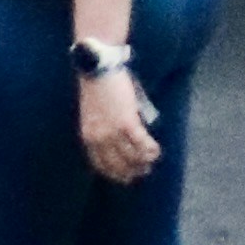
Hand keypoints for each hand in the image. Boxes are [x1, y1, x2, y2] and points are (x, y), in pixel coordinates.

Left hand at [79, 63, 158, 185]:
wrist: (98, 67)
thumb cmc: (96, 84)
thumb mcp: (93, 112)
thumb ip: (103, 128)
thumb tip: (120, 139)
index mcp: (88, 137)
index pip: (100, 164)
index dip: (114, 173)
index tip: (123, 177)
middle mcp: (100, 140)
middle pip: (118, 165)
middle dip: (131, 172)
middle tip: (141, 172)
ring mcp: (113, 133)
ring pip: (132, 157)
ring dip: (143, 162)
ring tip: (151, 162)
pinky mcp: (127, 123)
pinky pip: (142, 144)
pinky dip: (150, 149)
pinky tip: (156, 151)